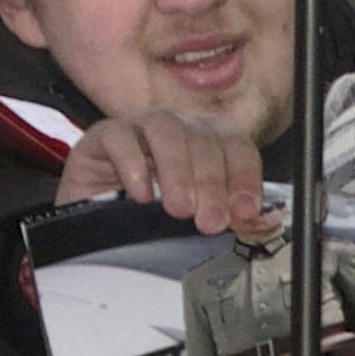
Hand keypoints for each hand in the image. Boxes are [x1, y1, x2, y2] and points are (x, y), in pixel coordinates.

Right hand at [54, 109, 263, 232]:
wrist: (95, 228)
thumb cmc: (151, 220)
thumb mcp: (193, 220)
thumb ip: (228, 217)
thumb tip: (259, 221)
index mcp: (209, 142)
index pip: (237, 145)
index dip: (245, 176)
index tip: (244, 211)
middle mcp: (178, 128)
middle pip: (203, 138)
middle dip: (212, 182)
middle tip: (210, 221)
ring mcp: (140, 127)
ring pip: (165, 128)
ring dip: (177, 170)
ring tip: (178, 209)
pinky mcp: (102, 136)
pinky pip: (119, 136)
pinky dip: (132, 164)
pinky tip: (140, 194)